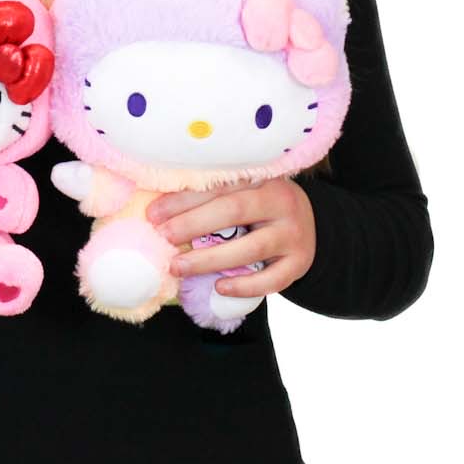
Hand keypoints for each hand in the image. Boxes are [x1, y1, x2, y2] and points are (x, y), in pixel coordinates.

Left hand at [146, 178, 315, 299]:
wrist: (310, 223)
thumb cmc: (260, 206)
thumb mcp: (243, 191)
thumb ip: (213, 196)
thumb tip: (160, 210)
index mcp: (261, 176)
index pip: (218, 186)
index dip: (183, 200)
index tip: (153, 214)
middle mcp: (281, 201)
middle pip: (233, 211)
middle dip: (192, 225)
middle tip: (162, 237)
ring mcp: (294, 233)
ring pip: (250, 249)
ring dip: (209, 260)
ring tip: (178, 267)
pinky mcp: (300, 262)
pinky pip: (272, 280)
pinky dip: (244, 286)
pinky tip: (220, 287)